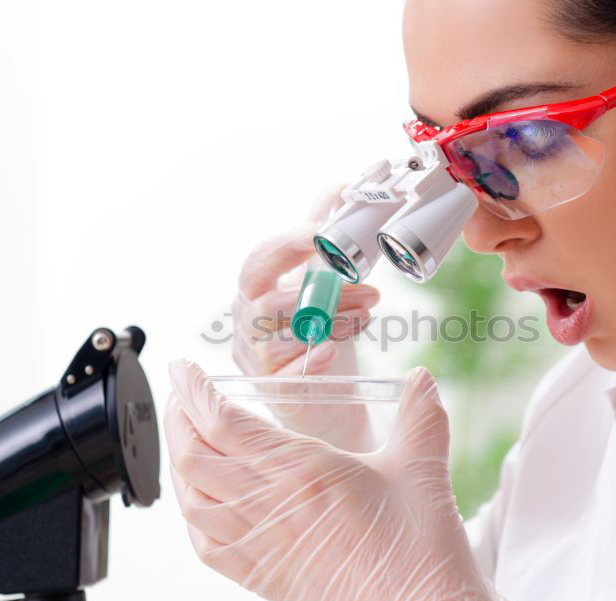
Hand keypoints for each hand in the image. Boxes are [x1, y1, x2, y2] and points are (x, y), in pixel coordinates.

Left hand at [165, 359, 538, 600]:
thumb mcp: (422, 467)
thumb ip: (419, 414)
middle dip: (179, 418)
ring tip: (188, 439)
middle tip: (182, 396)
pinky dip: (191, 514)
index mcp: (302, 470)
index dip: (193, 392)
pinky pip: (203, 543)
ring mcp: (259, 545)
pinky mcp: (261, 579)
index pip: (223, 421)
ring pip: (191, 497)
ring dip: (180, 462)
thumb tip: (421, 379)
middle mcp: (269, 505)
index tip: (183, 370)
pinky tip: (200, 500)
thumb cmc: (421, 552)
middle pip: (194, 454)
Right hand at [231, 187, 379, 450]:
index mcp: (254, 290)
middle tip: (369, 289)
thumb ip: (322, 238)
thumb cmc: (317, 334)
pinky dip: (310, 360)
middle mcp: (246, 323)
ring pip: (282, 337)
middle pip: (269, 301)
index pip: (259, 261)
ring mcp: (254, 359)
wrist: (324, 397)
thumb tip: (339, 188)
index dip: (288, 245)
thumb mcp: (320, 281)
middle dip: (323, 292)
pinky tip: (330, 352)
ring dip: (332, 323)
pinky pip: (285, 375)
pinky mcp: (271, 391)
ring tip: (367, 315)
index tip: (322, 234)